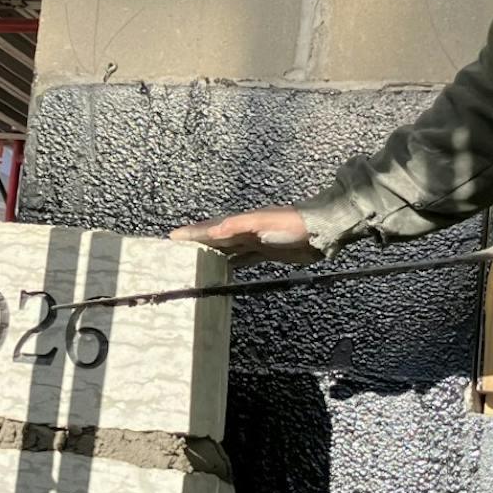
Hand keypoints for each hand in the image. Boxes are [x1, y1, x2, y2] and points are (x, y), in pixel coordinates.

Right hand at [170, 206, 321, 265]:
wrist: (320, 230)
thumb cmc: (292, 224)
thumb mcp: (262, 223)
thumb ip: (238, 226)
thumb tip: (211, 231)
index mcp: (240, 223)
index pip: (210, 228)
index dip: (192, 233)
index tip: (172, 238)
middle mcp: (244, 231)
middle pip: (214, 238)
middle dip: (196, 243)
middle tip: (176, 250)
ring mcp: (255, 241)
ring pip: (227, 248)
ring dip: (210, 253)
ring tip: (194, 261)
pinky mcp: (266, 252)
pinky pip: (243, 258)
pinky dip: (231, 263)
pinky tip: (225, 269)